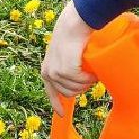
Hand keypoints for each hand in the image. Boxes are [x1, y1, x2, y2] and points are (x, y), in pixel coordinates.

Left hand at [41, 0, 96, 116]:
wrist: (74, 23)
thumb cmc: (73, 35)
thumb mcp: (66, 54)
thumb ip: (67, 68)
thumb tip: (78, 82)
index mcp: (46, 70)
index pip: (50, 92)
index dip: (57, 104)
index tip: (62, 115)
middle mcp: (48, 73)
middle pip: (69, 93)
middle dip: (81, 87)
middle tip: (89, 75)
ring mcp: (56, 73)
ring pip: (77, 88)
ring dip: (87, 81)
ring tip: (91, 69)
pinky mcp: (65, 71)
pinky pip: (82, 82)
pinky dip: (89, 77)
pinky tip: (91, 69)